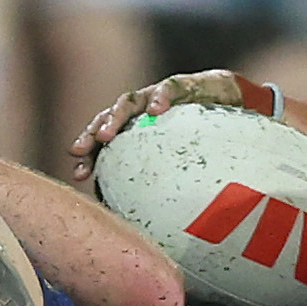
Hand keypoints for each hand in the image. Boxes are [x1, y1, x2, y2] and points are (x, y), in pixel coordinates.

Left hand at [66, 69, 248, 185]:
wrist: (227, 96)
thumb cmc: (201, 132)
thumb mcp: (181, 157)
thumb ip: (166, 179)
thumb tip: (157, 220)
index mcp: (134, 127)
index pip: (104, 139)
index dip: (89, 154)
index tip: (79, 174)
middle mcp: (140, 110)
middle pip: (108, 119)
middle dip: (92, 135)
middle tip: (79, 150)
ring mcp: (156, 96)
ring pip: (129, 102)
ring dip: (115, 117)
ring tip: (107, 135)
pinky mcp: (180, 85)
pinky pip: (168, 89)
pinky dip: (161, 98)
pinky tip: (157, 110)